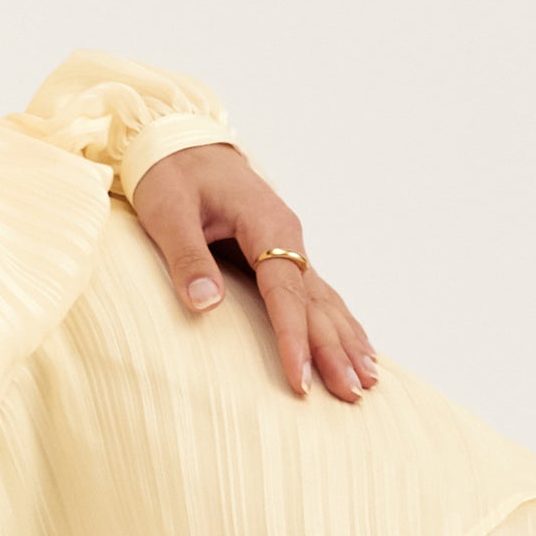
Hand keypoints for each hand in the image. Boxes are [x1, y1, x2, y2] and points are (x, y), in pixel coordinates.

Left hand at [126, 142, 377, 402]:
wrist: (180, 141)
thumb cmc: (173, 174)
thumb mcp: (168, 211)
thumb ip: (187, 257)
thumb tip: (206, 304)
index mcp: (265, 224)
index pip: (285, 291)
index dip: (293, 337)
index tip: (300, 378)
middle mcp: (287, 236)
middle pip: (316, 301)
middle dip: (334, 349)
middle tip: (352, 394)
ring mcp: (288, 245)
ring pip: (324, 300)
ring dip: (345, 341)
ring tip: (367, 381)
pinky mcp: (280, 252)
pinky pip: (316, 293)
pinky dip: (338, 322)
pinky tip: (356, 348)